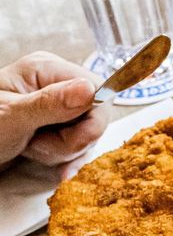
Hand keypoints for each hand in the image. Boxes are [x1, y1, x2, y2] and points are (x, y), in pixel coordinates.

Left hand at [0, 51, 108, 168]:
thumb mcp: (11, 116)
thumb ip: (50, 104)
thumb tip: (89, 90)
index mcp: (46, 69)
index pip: (97, 89)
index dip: (91, 119)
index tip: (69, 136)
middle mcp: (57, 85)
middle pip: (95, 117)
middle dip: (72, 141)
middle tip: (39, 145)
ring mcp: (59, 108)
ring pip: (87, 136)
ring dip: (63, 152)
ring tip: (32, 149)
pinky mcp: (58, 129)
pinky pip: (79, 147)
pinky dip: (66, 160)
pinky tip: (50, 165)